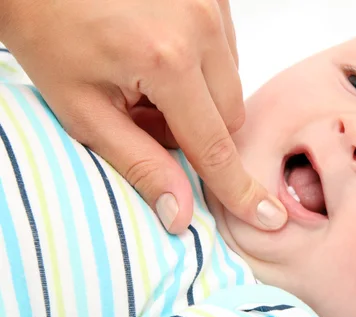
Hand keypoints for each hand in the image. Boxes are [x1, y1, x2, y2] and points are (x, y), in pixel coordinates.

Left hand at [0, 0, 286, 232]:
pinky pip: (226, 49)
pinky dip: (201, 64)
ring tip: (149, 75)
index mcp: (166, 60)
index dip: (238, 188)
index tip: (266, 215)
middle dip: (196, 130)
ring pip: (231, 84)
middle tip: (143, 112)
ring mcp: (211, 3)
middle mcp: (200, 27)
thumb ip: (139, 163)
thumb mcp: (82, 108)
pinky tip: (163, 50)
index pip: (214, 146)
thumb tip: (179, 213)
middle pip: (229, 116)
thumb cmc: (48, 28)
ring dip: (199, 97)